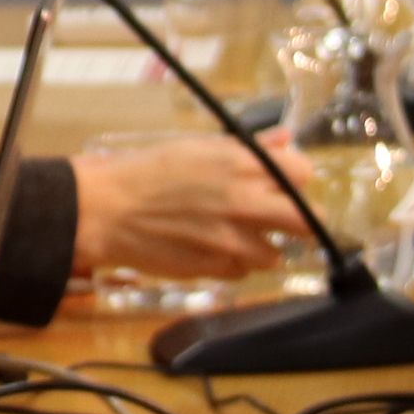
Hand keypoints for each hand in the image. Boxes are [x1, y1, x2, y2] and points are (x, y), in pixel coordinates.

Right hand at [68, 133, 303, 281]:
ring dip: (262, 248)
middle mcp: (244, 202)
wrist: (106, 210)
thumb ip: (250, 148)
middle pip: (307, 223)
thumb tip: (286, 141)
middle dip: (301, 223)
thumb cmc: (149, 172)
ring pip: (275, 255)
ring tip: (238, 237)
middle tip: (286, 222)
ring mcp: (231, 240)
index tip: (285, 184)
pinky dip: (233, 264)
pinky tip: (213, 248)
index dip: (296, 180)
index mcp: (240, 164)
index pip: (303, 173)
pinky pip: (243, 272)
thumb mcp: (199, 147)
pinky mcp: (214, 268)